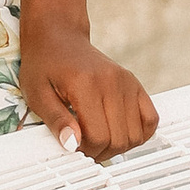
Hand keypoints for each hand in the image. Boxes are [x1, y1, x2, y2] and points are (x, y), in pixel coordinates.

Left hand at [20, 27, 157, 164]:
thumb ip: (56, 120)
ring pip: (136, 135)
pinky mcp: (135, 85)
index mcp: (86, 84)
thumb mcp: (38, 94)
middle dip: (100, 152)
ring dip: (118, 146)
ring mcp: (127, 83)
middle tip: (84, 146)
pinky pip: (151, 120)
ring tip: (99, 139)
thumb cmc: (45, 64)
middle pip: (118, 139)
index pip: (97, 136)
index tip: (73, 146)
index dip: (84, 150)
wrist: (60, 37)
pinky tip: (120, 133)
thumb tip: (72, 145)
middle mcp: (112, 82)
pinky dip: (139, 134)